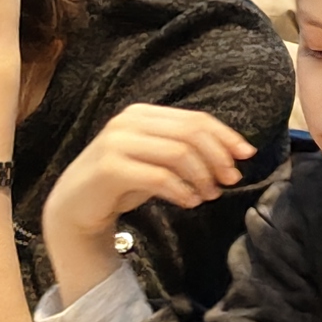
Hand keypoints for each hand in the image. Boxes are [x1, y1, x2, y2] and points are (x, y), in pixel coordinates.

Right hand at [41, 105, 252, 302]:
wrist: (74, 206)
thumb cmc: (122, 182)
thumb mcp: (158, 160)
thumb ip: (187, 151)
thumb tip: (236, 155)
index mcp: (143, 114)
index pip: (195, 119)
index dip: (225, 136)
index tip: (246, 155)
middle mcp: (128, 122)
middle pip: (191, 133)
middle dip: (218, 157)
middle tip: (232, 179)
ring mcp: (116, 143)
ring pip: (178, 153)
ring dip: (202, 176)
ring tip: (210, 194)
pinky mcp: (109, 168)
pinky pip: (159, 177)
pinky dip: (182, 190)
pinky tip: (191, 202)